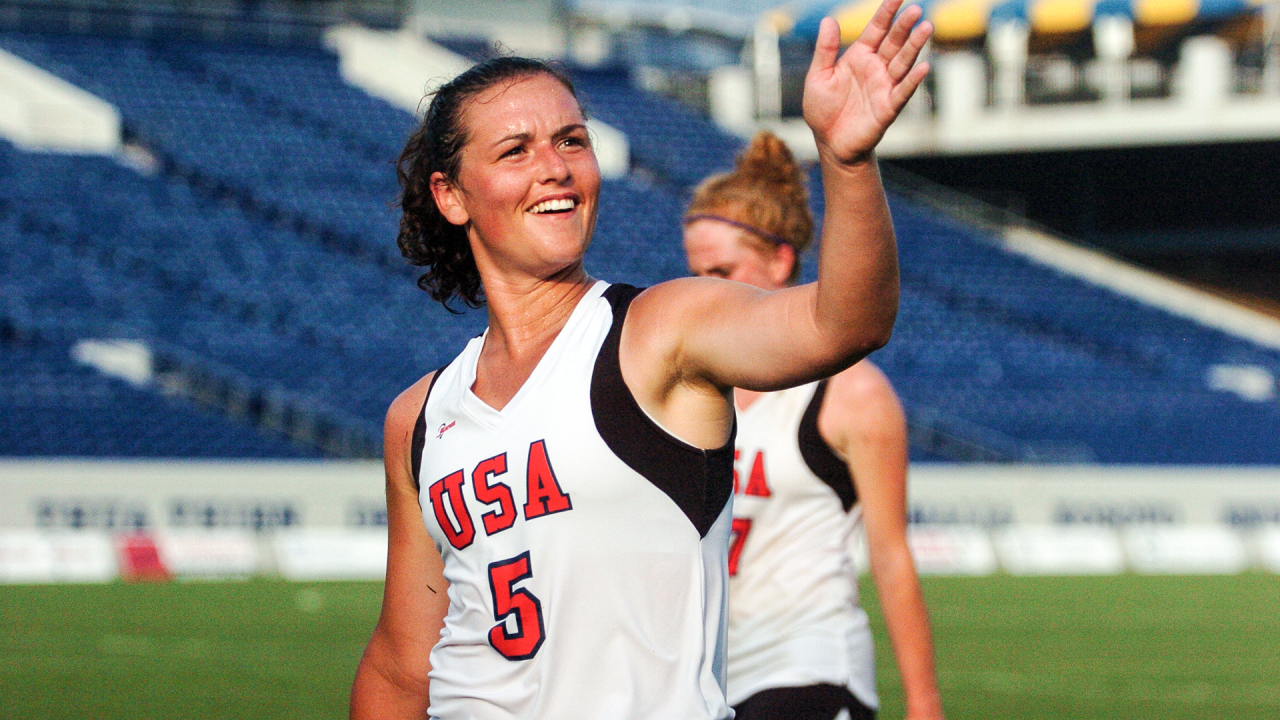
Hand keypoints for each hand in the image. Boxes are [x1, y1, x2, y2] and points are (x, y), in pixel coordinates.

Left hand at [803, 0, 932, 165]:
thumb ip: (825, 50)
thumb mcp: (818, 76)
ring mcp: (884, 87)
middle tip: (915, 9)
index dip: (886, 12)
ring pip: (903, 62)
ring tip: (926, 28)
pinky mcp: (888, 108)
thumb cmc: (823, 109)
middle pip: (894, 42)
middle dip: (904, 26)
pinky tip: (923, 67)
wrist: (830, 143)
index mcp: (859, 56)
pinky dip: (913, 81)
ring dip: (914, 46)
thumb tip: (828, 20)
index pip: (876, 29)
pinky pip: (902, 92)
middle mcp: (876, 68)